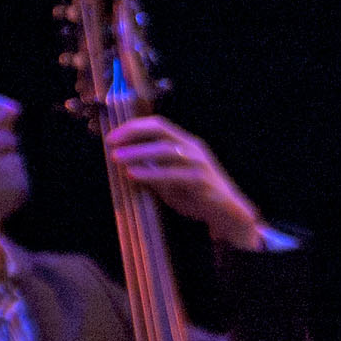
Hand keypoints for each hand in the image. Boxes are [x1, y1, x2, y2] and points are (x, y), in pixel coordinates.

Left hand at [105, 117, 264, 248]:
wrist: (228, 214)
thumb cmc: (197, 196)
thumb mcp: (171, 179)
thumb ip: (153, 168)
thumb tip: (124, 162)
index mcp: (186, 143)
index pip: (158, 125)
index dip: (133, 127)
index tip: (112, 137)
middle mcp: (193, 148)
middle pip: (160, 131)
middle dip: (133, 135)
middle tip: (111, 144)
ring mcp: (199, 163)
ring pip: (165, 150)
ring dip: (138, 153)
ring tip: (118, 158)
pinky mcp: (201, 180)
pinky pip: (172, 173)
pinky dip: (150, 173)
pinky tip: (134, 175)